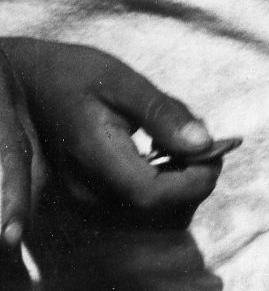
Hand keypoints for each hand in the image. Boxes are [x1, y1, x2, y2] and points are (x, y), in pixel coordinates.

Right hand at [0, 39, 220, 224]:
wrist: (30, 86)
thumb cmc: (76, 76)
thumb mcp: (123, 82)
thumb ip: (162, 113)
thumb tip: (204, 142)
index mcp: (94, 157)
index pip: (152, 194)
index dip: (194, 179)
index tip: (217, 148)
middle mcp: (85, 191)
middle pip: (156, 212)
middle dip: (193, 181)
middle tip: (206, 141)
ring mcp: (85, 199)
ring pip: (149, 214)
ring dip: (180, 184)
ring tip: (183, 143)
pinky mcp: (89, 199)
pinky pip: (137, 207)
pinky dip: (163, 185)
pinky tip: (165, 154)